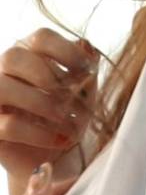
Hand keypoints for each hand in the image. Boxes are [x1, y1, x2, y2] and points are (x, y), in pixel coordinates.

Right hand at [0, 29, 99, 184]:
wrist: (55, 157)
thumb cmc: (70, 114)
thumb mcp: (85, 90)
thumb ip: (87, 67)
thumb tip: (87, 47)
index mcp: (31, 53)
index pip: (41, 37)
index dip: (66, 50)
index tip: (88, 70)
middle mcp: (6, 70)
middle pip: (14, 56)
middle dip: (48, 77)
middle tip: (73, 97)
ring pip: (2, 87)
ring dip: (41, 103)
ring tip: (66, 119)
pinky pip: (8, 125)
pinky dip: (39, 133)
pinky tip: (60, 140)